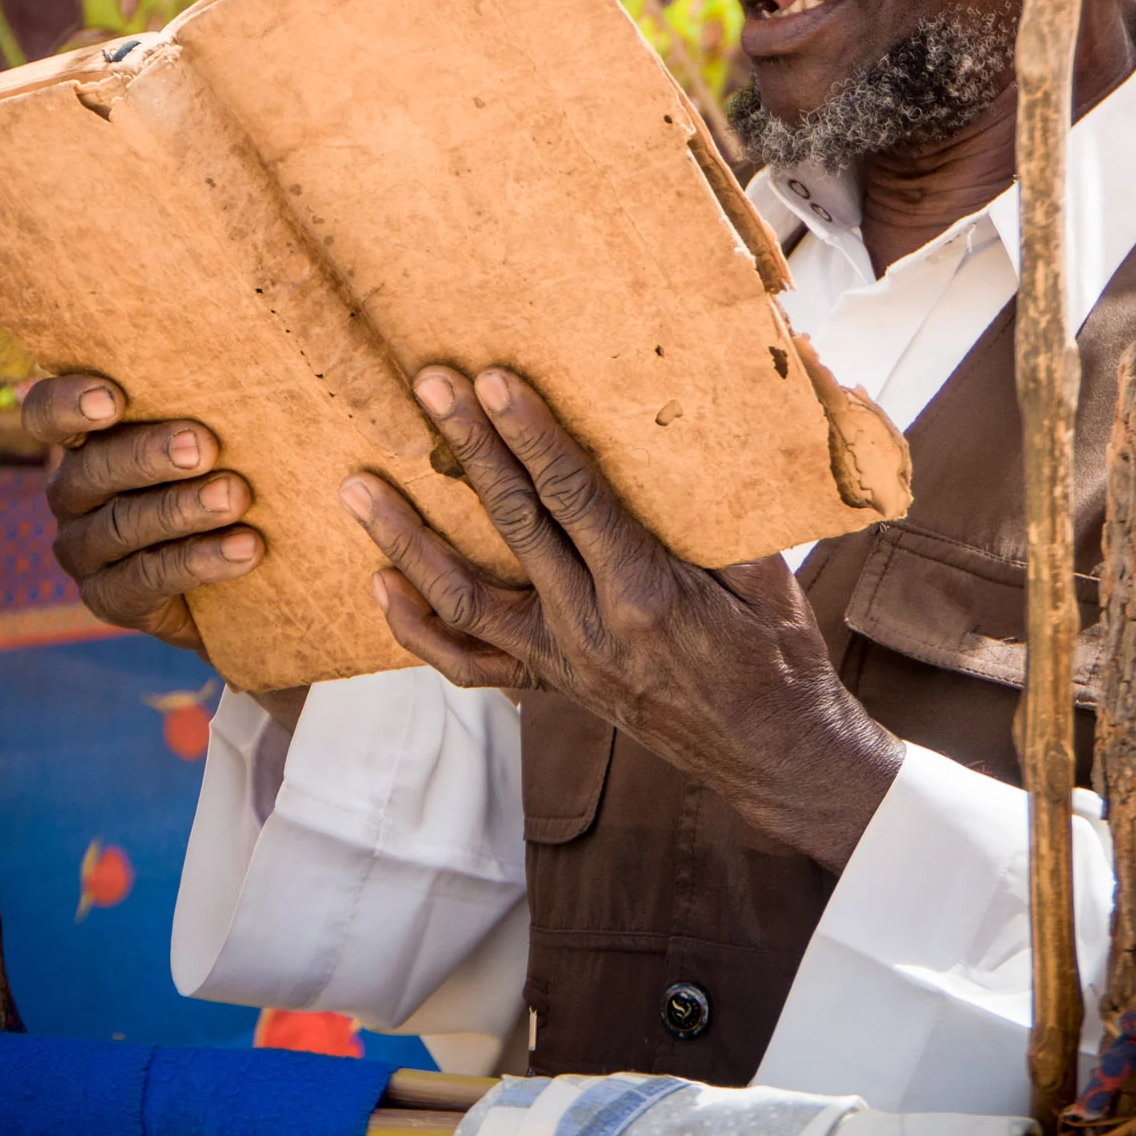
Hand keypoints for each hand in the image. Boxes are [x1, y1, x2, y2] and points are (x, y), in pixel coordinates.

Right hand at [22, 373, 261, 658]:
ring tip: (236, 496)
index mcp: (88, 438)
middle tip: (205, 445)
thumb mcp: (228, 428)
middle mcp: (74, 491)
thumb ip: (223, 394)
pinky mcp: (111, 598)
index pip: (48, 413)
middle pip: (91, 469)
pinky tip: (246, 548)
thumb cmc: (237, 466)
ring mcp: (86, 549)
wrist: (250, 570)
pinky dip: (199, 562)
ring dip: (180, 509)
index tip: (113, 399)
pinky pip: (146, 580)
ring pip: (121, 526)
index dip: (68, 404)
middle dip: (149, 455)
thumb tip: (273, 320)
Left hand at [340, 367, 903, 870]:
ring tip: (358, 487)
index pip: (572, 497)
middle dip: (469, 449)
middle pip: (513, 524)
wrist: (770, 753)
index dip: (528, 435)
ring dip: (406, 538)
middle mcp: (589, 628)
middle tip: (426, 386)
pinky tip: (378, 582)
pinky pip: (467, 663)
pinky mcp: (549, 684)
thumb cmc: (778, 653)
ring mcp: (561, 661)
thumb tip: (719, 419)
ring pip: (463, 598)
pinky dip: (416, 627)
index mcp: (646, 591)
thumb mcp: (768, 574)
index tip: (490, 382)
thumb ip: (729, 504)